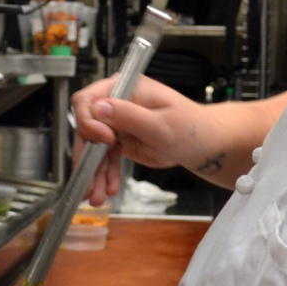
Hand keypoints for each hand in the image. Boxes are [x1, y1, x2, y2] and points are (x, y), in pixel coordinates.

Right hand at [69, 75, 211, 204]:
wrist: (201, 144)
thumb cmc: (188, 128)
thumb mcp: (161, 124)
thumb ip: (130, 116)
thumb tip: (99, 107)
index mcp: (125, 89)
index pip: (89, 100)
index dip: (90, 121)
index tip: (106, 140)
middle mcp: (115, 103)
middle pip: (86, 127)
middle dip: (86, 156)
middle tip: (89, 181)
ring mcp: (115, 123)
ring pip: (92, 147)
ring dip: (93, 172)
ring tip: (96, 196)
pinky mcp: (118, 140)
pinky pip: (103, 158)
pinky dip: (104, 174)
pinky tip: (109, 188)